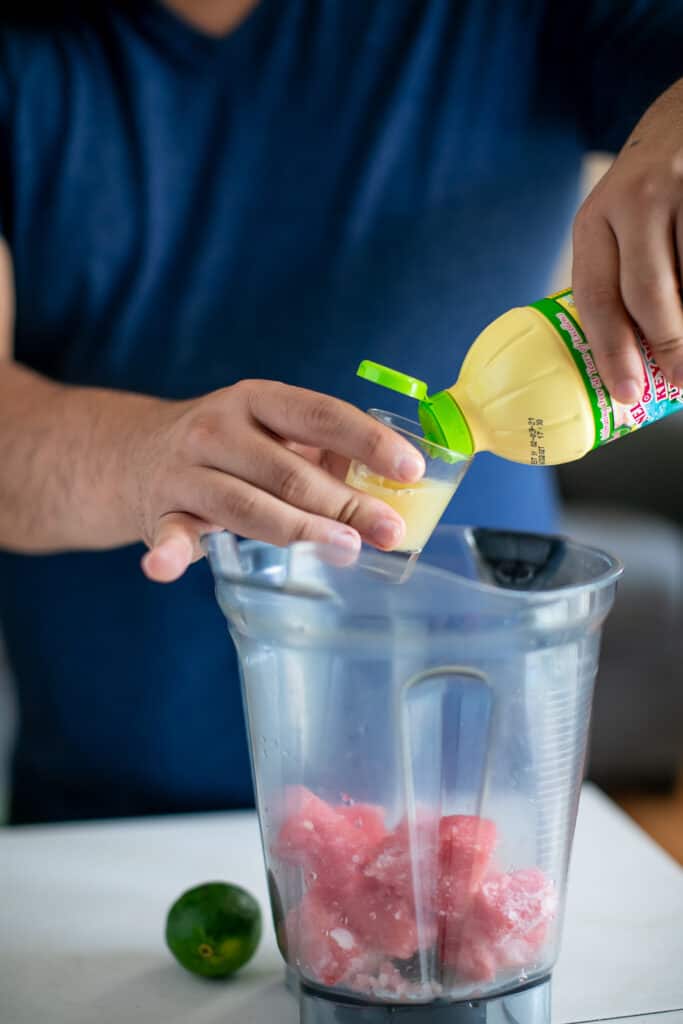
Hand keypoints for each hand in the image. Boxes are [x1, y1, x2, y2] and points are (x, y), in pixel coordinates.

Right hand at [134, 379, 423, 582]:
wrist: (136, 453)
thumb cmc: (231, 446)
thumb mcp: (273, 431)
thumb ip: (324, 453)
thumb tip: (396, 489)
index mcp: (257, 399)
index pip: (321, 414)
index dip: (369, 441)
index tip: (411, 468)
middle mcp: (218, 429)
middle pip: (289, 471)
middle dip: (345, 503)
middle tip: (388, 530)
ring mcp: (186, 472)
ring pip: (246, 505)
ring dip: (298, 529)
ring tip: (346, 548)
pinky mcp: (162, 513)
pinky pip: (168, 534)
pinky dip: (167, 553)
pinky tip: (167, 568)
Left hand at [572, 77, 682, 402]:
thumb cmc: (656, 178)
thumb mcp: (619, 215)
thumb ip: (618, 268)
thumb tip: (630, 351)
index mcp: (596, 218)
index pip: (596, 297)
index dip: (612, 352)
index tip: (627, 392)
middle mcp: (637, 202)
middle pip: (650, 299)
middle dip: (667, 351)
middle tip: (679, 381)